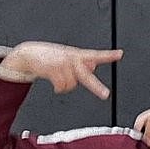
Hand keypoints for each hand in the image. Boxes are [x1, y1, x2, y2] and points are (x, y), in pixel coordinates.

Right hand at [2, 41, 118, 99]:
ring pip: (71, 85)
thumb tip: (93, 67)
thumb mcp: (69, 58)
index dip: (109, 55)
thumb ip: (82, 64)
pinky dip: (58, 88)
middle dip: (96, 87)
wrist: (29, 53)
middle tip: (105, 95)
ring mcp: (63, 64)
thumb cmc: (51, 57)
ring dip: (65, 86)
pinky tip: (54, 82)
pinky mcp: (53, 69)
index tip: (120, 54)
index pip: (96, 55)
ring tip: (59, 77)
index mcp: (78, 55)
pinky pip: (61, 87)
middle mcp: (72, 59)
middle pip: (86, 77)